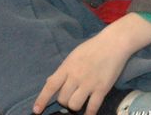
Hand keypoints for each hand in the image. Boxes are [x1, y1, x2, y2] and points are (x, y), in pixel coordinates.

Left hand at [31, 14, 150, 114]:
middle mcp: (76, 76)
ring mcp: (89, 83)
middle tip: (71, 96)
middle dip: (64, 101)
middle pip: (63, 99)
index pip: (51, 86)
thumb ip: (63, 70)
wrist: (114, 43)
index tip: (36, 111)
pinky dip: (89, 114)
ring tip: (80, 100)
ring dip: (75, 106)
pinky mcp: (102, 88)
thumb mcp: (74, 56)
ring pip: (74, 105)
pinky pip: (92, 107)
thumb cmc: (93, 48)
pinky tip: (88, 114)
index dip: (42, 100)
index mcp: (67, 67)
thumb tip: (49, 82)